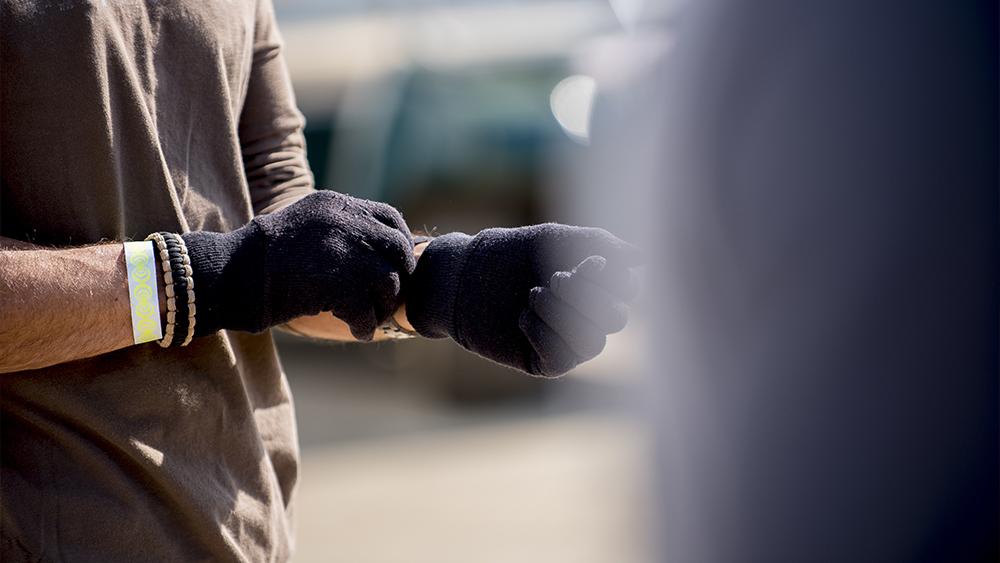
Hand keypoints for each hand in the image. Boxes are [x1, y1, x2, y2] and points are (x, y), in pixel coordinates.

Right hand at [183, 190, 414, 339]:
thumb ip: (340, 230)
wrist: (230, 276)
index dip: (399, 243)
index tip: (396, 264)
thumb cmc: (260, 259)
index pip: (390, 217)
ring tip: (368, 317)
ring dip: (382, 304)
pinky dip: (366, 325)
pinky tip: (357, 331)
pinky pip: (368, 310)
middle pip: (397, 249)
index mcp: (336, 205)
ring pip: (388, 281)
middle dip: (398, 276)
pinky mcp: (340, 285)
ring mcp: (346, 252)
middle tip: (387, 297)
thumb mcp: (304, 226)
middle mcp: (346, 222)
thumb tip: (378, 252)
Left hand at [405, 224, 641, 376]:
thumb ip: (599, 243)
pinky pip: (563, 359)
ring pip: (592, 342)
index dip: (614, 279)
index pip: (627, 291)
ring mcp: (567, 342)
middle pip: (616, 318)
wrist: (463, 275)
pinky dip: (545, 334)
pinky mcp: (543, 362)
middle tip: (554, 277)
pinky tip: (522, 316)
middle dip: (588, 296)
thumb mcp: (555, 240)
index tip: (590, 261)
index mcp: (597, 286)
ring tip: (533, 294)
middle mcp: (588, 317)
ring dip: (564, 315)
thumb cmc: (510, 254)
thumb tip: (642, 257)